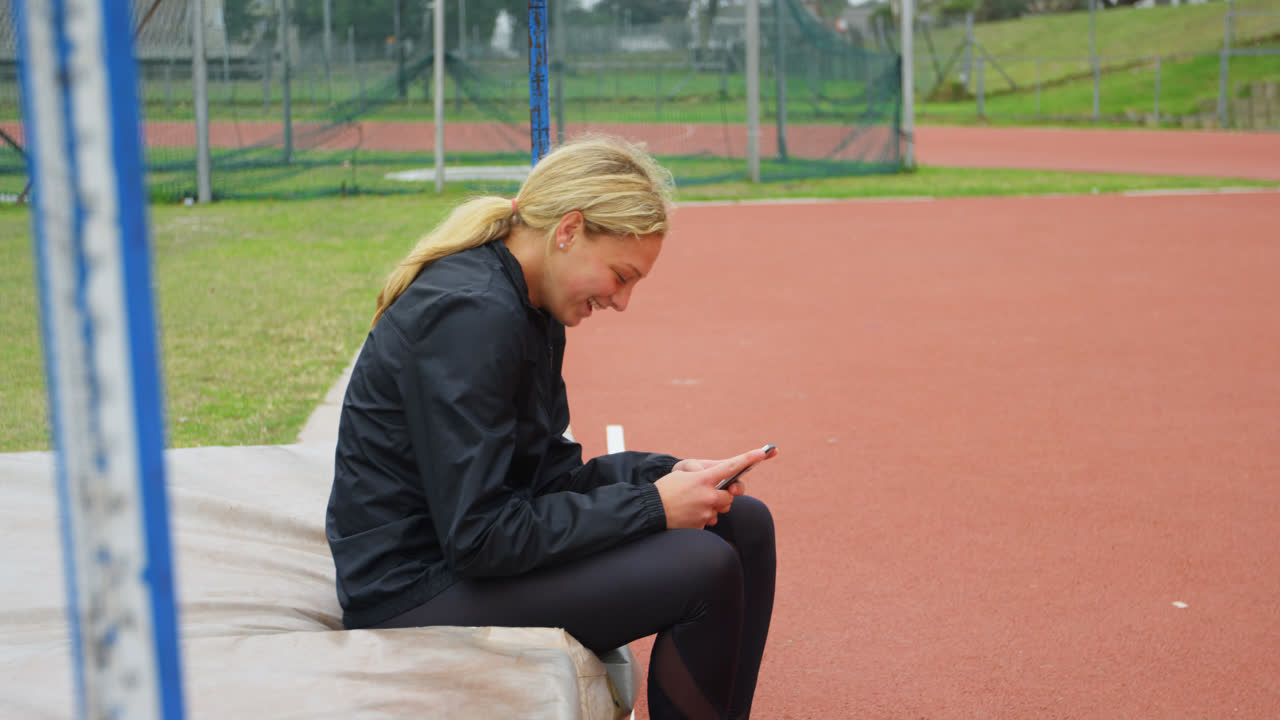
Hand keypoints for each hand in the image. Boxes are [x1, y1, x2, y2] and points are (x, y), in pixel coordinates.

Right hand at [656, 447, 775, 528]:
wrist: (649, 510)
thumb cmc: (666, 488)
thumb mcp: (683, 473)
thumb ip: (705, 475)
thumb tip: (722, 486)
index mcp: (704, 479)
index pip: (731, 467)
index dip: (749, 459)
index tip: (763, 453)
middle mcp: (708, 496)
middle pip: (730, 496)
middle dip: (725, 495)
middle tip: (711, 493)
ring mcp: (705, 512)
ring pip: (720, 510)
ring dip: (712, 507)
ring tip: (693, 504)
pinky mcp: (701, 526)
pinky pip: (709, 521)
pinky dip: (702, 517)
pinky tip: (688, 514)